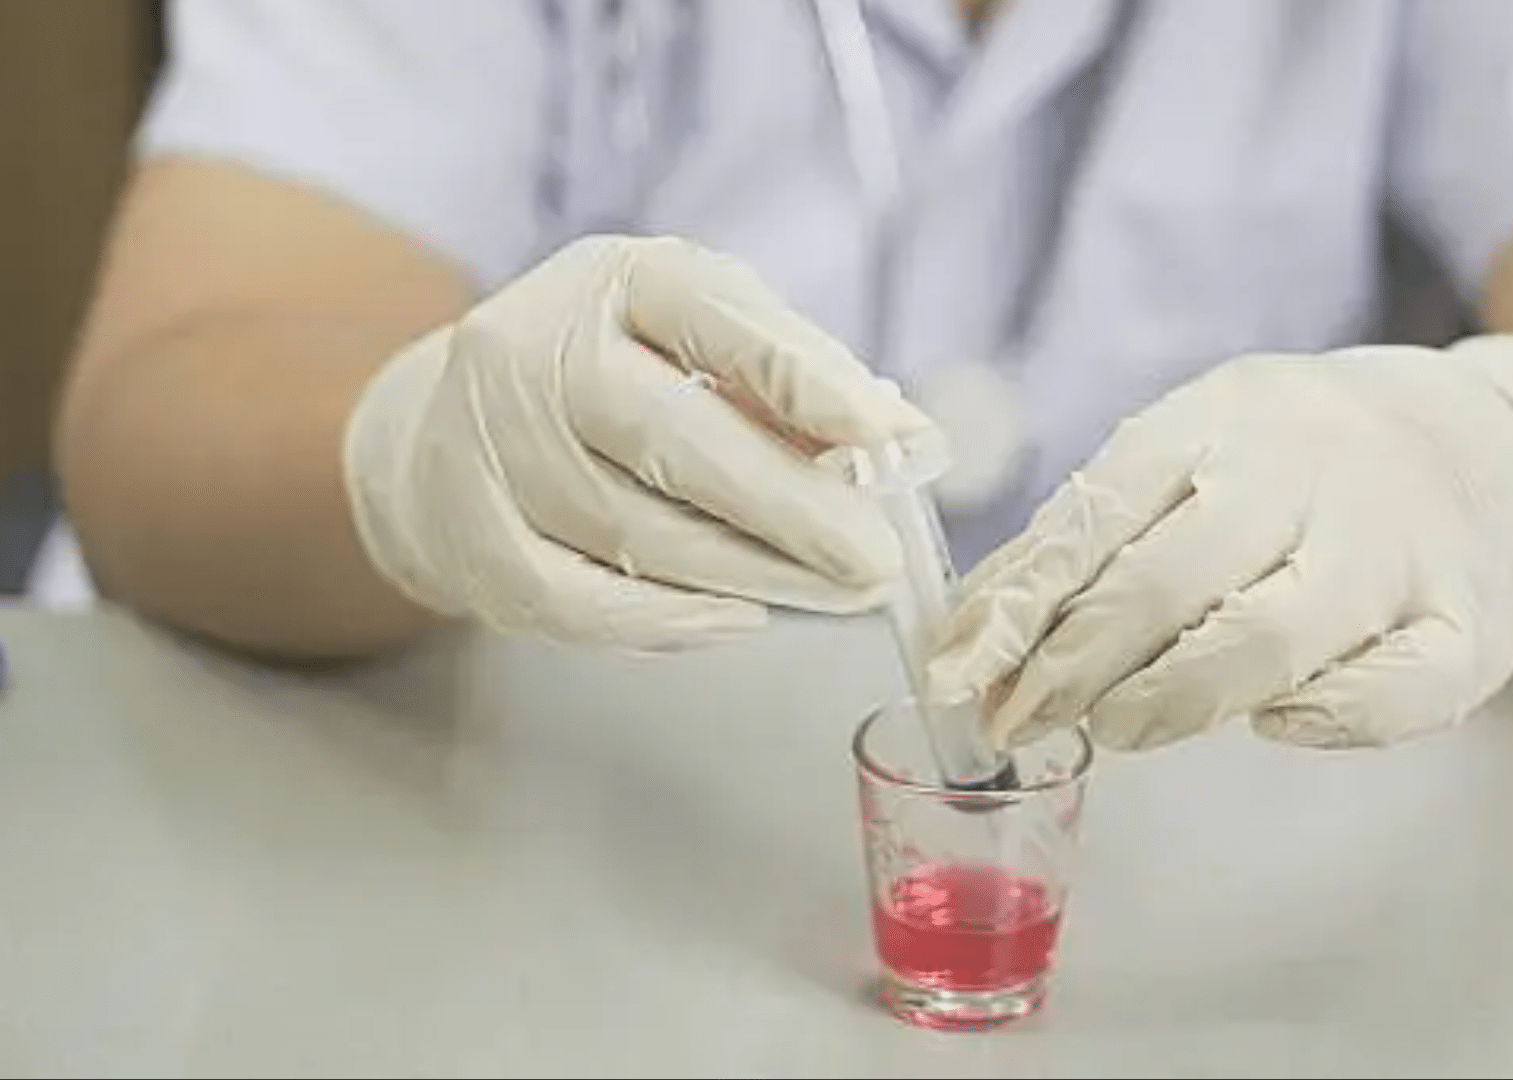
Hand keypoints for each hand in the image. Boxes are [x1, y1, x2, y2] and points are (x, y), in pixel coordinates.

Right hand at [343, 235, 933, 651]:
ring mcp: (491, 445)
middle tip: (874, 562)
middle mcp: (537, 348)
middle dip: (791, 509)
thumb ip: (796, 376)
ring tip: (834, 595)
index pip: (718, 320)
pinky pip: (581, 600)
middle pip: (674, 438)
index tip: (889, 438)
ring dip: (751, 573)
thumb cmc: (615, 377)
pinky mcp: (471, 538)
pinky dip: (669, 619)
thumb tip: (910, 443)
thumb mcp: (699, 337)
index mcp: (617, 278)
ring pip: (637, 530)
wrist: (444, 432)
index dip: (807, 382)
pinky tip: (741, 617)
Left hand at [925, 337, 1512, 750]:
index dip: (1019, 603)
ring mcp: (1399, 547)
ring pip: (1268, 641)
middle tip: (1025, 720)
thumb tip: (966, 633)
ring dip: (1172, 700)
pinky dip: (1317, 721)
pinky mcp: (1467, 626)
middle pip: (1170, 581)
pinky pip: (1388, 697)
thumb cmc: (1309, 464)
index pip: (1100, 508)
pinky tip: (1268, 722)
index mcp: (1229, 415)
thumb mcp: (1199, 454)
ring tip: (1123, 727)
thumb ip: (1091, 533)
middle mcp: (1316, 470)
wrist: (1501, 449)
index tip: (959, 673)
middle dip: (1076, 666)